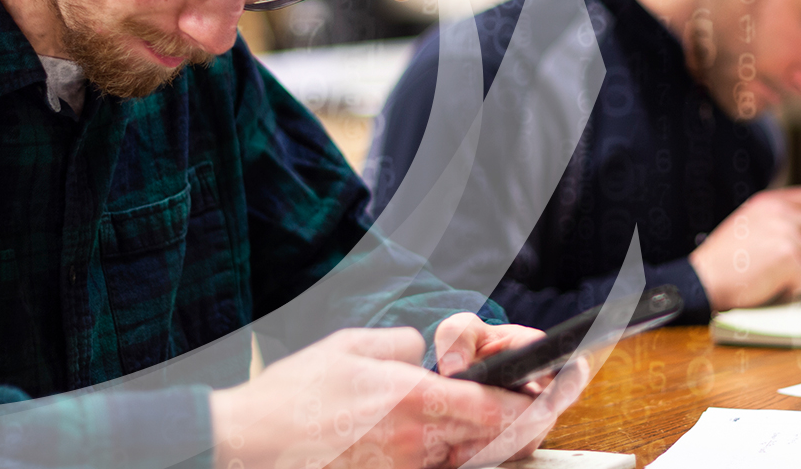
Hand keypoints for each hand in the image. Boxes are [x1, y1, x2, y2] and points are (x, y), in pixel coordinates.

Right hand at [211, 325, 587, 468]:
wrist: (246, 447)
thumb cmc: (293, 396)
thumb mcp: (350, 345)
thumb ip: (400, 343)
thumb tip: (421, 352)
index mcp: (414, 402)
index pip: (496, 408)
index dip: (534, 403)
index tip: (554, 391)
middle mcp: (417, 445)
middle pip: (490, 443)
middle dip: (519, 426)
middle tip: (534, 407)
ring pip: (463, 461)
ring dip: (481, 443)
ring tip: (495, 419)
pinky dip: (445, 456)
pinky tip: (439, 437)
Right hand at [690, 186, 800, 310]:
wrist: (704, 278)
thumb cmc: (724, 259)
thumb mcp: (748, 224)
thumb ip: (777, 220)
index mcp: (769, 202)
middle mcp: (779, 212)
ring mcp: (784, 232)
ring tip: (777, 277)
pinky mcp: (787, 256)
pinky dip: (793, 288)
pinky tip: (771, 285)